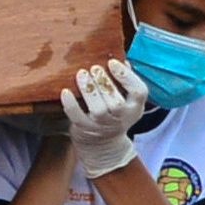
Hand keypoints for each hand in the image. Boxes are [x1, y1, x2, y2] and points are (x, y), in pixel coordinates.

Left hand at [60, 60, 149, 178]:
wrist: (103, 145)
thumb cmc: (114, 114)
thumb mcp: (126, 100)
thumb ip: (124, 81)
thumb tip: (121, 59)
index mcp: (135, 107)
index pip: (139, 92)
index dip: (127, 77)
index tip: (112, 63)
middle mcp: (122, 119)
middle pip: (117, 102)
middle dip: (105, 83)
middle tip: (94, 68)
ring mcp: (102, 126)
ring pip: (98, 110)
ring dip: (89, 91)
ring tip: (81, 74)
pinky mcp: (85, 130)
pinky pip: (76, 117)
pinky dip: (70, 104)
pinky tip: (65, 91)